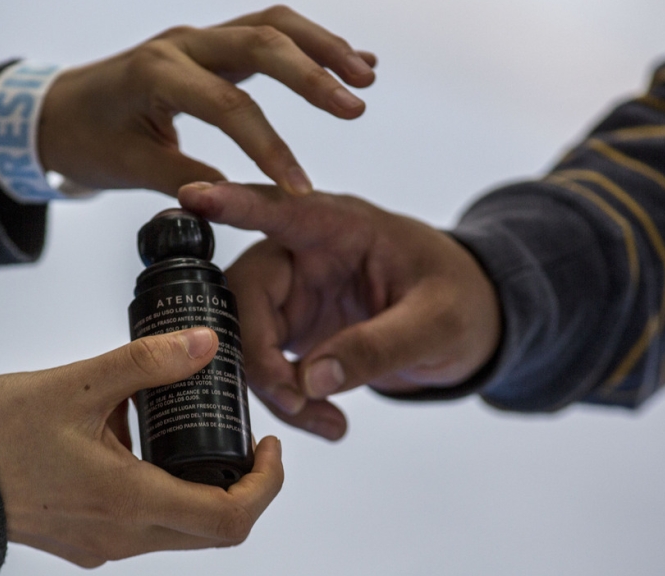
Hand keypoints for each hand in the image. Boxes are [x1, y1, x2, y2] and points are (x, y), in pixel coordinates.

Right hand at [0, 327, 282, 567]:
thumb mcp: (79, 384)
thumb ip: (147, 362)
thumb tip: (203, 344)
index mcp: (129, 500)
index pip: (230, 519)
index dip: (267, 484)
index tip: (269, 445)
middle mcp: (121, 535)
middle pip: (212, 529)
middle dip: (240, 485)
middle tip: (241, 437)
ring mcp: (101, 544)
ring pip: (178, 527)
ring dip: (197, 484)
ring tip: (178, 426)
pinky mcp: (83, 539)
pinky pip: (143, 523)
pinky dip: (160, 488)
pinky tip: (133, 440)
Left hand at [38, 5, 375, 195]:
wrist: (55, 108)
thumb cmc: (84, 139)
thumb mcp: (125, 166)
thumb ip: (179, 176)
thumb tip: (230, 198)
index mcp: (155, 74)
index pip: (228, 105)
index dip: (269, 147)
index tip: (300, 187)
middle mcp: (181, 43)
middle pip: (262, 40)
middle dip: (314, 74)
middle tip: (355, 107)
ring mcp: (196, 38)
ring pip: (271, 24)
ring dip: (322, 47)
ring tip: (366, 76)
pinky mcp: (208, 45)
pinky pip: (266, 33)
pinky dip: (311, 46)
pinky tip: (350, 62)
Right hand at [178, 183, 500, 440]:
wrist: (470, 325)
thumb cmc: (460, 302)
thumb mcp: (436, 324)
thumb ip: (378, 347)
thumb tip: (311, 380)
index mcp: (340, 226)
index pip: (281, 208)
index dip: (235, 203)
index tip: (193, 196)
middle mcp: (305, 253)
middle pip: (248, 292)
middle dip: (259, 353)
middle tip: (295, 398)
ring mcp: (295, 292)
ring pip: (250, 337)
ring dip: (275, 387)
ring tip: (328, 422)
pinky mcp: (294, 329)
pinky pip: (269, 365)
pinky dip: (290, 399)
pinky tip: (328, 421)